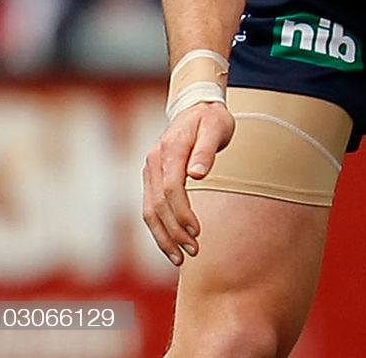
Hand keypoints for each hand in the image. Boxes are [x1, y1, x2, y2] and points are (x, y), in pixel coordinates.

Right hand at [142, 101, 233, 264]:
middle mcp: (153, 163)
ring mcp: (150, 171)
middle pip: (158, 205)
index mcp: (169, 151)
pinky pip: (150, 208)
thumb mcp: (217, 127)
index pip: (171, 189)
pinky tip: (170, 244)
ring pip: (149, 211)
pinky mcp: (152, 178)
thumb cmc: (211, 119)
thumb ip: (207, 150)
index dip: (182, 214)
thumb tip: (197, 174)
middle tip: (193, 252)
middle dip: (174, 232)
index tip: (197, 232)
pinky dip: (158, 228)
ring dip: (163, 237)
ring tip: (179, 258)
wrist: (196, 108)